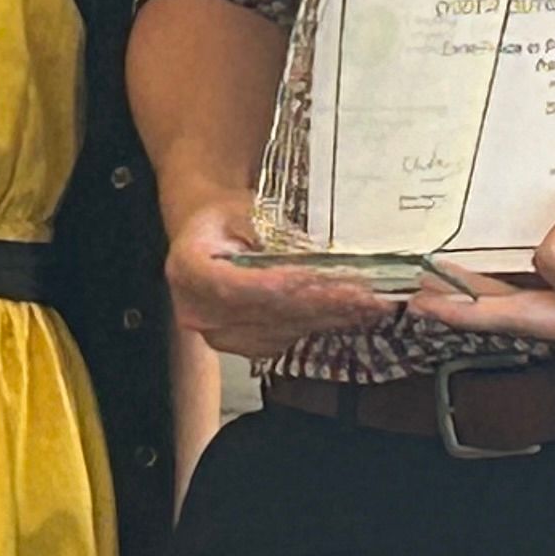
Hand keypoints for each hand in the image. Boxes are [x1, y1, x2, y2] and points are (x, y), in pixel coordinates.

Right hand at [164, 201, 396, 361]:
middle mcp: (198, 311)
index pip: (236, 286)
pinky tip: (350, 313)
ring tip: (367, 302)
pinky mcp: (243, 346)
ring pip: (282, 331)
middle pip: (266, 313)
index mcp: (187, 270)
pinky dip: (319, 325)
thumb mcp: (240, 209)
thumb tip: (312, 255)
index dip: (280, 286)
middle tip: (364, 293)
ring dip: (328, 317)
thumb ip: (267, 233)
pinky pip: (286, 340)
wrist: (206, 238)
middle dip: (320, 302)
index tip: (321, 279)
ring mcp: (219, 335)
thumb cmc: (223, 218)